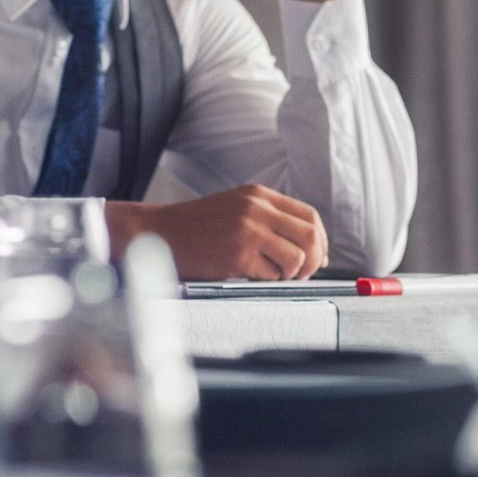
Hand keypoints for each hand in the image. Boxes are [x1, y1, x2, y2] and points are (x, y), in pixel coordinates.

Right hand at [108, 185, 328, 282]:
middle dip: (312, 261)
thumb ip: (269, 220)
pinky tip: (249, 276)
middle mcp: (257, 209)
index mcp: (258, 195)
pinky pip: (272, 275)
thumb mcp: (236, 209)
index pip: (309, 216)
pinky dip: (267, 281)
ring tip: (271, 275)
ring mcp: (248, 231)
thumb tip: (311, 251)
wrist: (157, 233)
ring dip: (290, 274)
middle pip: (310, 236)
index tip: (316, 257)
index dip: (319, 241)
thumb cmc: (196, 227)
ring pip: (296, 258)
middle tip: (299, 273)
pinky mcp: (237, 255)